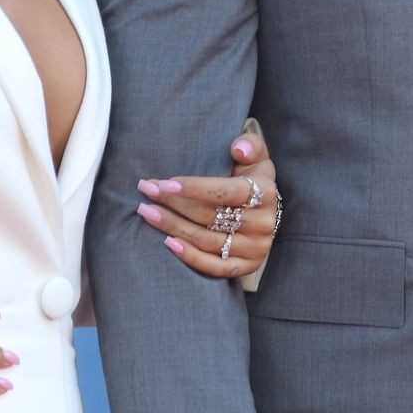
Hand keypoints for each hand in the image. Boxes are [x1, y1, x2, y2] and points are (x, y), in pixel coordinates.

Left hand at [136, 127, 279, 279]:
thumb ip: (249, 145)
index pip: (226, 192)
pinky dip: (190, 257)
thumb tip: (239, 149)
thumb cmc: (253, 177)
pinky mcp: (246, 267)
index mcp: (265, 194)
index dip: (195, 188)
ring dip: (173, 227)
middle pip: (209, 216)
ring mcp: (255, 249)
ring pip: (207, 241)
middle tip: (146, 190)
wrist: (267, 211)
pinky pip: (215, 267)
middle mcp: (262, 224)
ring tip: (147, 212)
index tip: (164, 183)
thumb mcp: (256, 155)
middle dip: (173, 203)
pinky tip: (167, 243)